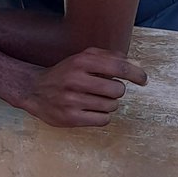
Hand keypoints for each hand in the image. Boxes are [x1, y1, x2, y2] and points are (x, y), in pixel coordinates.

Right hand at [18, 48, 147, 127]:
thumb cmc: (64, 73)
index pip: (118, 67)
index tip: (143, 80)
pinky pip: (103, 120)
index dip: (135, 74)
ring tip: (95, 100)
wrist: (34, 90)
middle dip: (116, 91)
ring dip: (109, 104)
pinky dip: (102, 116)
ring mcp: (72, 100)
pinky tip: (91, 110)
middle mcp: (76, 80)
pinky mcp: (71, 118)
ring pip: (111, 106)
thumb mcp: (82, 58)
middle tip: (105, 90)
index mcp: (81, 62)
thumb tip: (133, 64)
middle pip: (118, 90)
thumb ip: (107, 57)